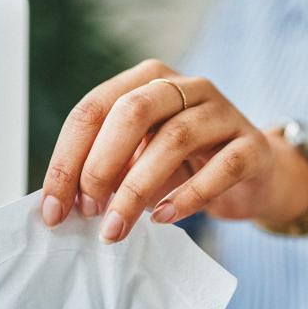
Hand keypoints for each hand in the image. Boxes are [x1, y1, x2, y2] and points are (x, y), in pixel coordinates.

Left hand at [41, 59, 307, 242]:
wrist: (254, 176)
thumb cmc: (187, 167)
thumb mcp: (140, 161)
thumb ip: (106, 170)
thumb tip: (59, 203)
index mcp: (148, 81)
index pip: (94, 109)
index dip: (68, 159)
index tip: (53, 209)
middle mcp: (186, 86)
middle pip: (133, 112)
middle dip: (100, 166)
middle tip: (87, 211)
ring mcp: (224, 112)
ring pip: (174, 139)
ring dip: (136, 188)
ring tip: (117, 227)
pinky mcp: (253, 145)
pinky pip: (221, 168)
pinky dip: (187, 196)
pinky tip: (163, 218)